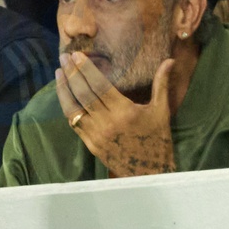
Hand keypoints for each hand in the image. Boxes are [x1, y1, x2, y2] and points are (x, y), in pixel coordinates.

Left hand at [55, 52, 175, 176]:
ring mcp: (96, 135)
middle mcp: (107, 123)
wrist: (150, 173)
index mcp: (124, 111)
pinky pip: (73, 123)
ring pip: (73, 109)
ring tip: (58, 72)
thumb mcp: (161, 110)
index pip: (99, 85)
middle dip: (71, 74)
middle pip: (83, 94)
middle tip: (64, 57)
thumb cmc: (157, 139)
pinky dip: (67, 107)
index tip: (76, 55)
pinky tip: (64, 94)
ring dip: (63, 89)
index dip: (85, 69)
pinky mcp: (90, 145)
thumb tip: (170, 60)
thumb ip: (161, 84)